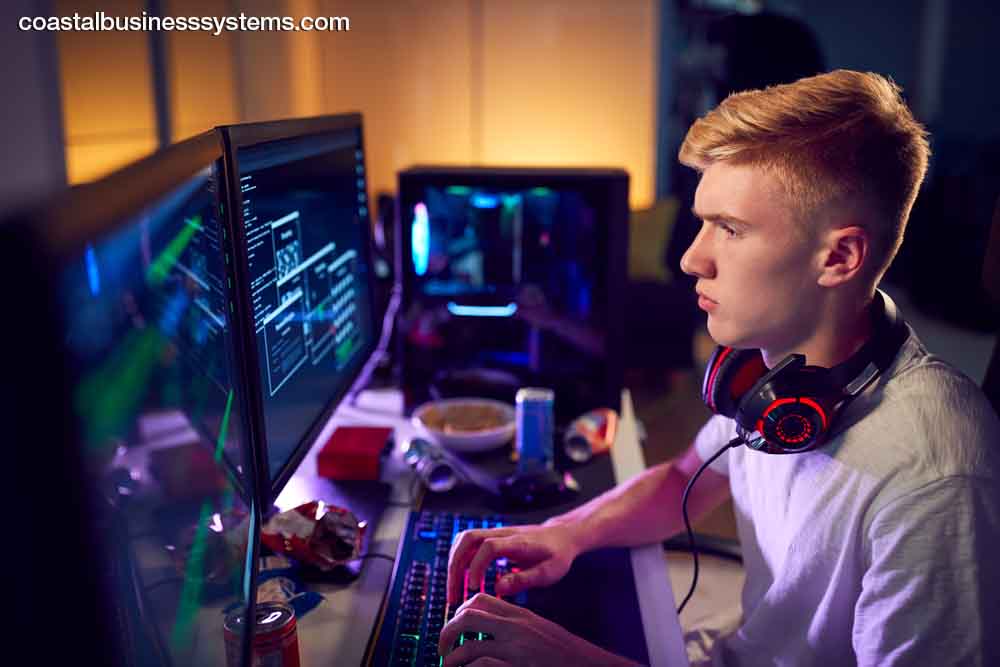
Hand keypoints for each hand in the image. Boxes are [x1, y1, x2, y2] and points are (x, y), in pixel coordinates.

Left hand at [438, 593, 638, 666]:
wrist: (592, 665)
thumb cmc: (565, 657)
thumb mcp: (539, 636)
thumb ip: (515, 632)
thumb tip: (489, 636)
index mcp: (521, 616)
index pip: (480, 600)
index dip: (460, 611)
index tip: (453, 626)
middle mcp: (517, 628)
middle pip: (468, 616)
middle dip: (447, 630)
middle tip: (442, 647)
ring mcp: (517, 648)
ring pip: (469, 643)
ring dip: (452, 656)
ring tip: (448, 665)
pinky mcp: (519, 665)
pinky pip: (481, 664)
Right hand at [446, 522, 580, 605]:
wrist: (561, 535)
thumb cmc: (556, 555)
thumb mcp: (548, 572)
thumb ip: (524, 580)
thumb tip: (498, 589)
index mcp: (518, 542)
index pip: (488, 546)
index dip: (476, 566)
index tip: (473, 588)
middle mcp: (502, 533)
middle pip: (468, 538)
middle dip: (455, 566)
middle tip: (454, 594)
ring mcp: (495, 533)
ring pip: (464, 539)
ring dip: (454, 564)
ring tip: (454, 591)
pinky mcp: (492, 537)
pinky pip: (468, 543)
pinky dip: (459, 560)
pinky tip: (462, 580)